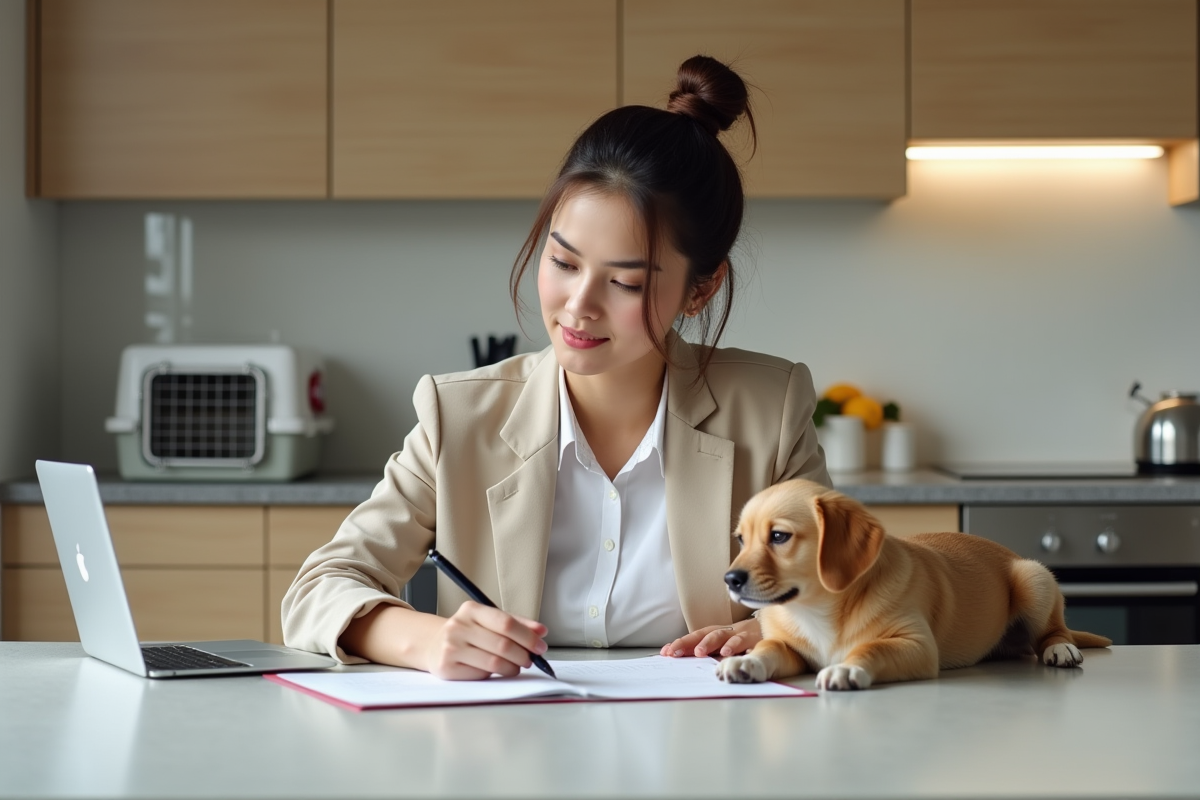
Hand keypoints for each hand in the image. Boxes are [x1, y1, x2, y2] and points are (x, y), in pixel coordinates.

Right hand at [425, 601, 548, 679]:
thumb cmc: (468, 632)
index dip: (527, 637)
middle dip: (523, 655)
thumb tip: (541, 632)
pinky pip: (481, 675)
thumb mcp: (488, 621)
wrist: (434, 644)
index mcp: (471, 610)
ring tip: (516, 667)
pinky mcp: (447, 668)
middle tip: (530, 659)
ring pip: (494, 663)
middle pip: (502, 644)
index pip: (506, 623)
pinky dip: (495, 675)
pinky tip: (496, 671)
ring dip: (512, 668)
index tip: (540, 646)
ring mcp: (451, 648)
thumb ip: (516, 624)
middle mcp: (458, 626)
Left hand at [660, 618, 760, 658]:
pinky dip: (735, 646)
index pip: (695, 637)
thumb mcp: (728, 647)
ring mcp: (740, 633)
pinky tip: (727, 654)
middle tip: (674, 652)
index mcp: (718, 634)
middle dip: (687, 643)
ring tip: (699, 652)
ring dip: (709, 643)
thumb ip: (712, 654)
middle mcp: (727, 632)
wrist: (775, 629)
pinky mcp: (755, 638)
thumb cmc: (747, 641)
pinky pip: (744, 642)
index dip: (681, 643)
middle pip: (703, 634)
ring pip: (721, 635)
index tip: (665, 652)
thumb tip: (688, 664)